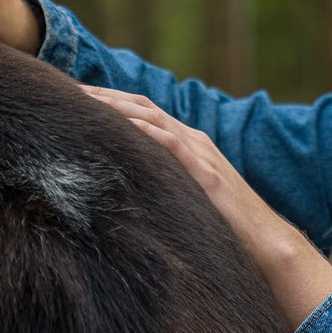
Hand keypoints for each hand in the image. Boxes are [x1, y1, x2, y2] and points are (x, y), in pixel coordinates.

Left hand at [81, 85, 331, 328]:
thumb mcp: (186, 196)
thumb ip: (161, 184)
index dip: (109, 102)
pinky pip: (171, 143)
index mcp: (187, 144)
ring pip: (152, 116)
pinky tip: (120, 124)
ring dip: (116, 105)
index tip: (75, 98)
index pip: (142, 113)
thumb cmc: (224, 226)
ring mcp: (200, 153)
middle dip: (104, 95)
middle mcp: (192, 140)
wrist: (266, 243)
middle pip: (141, 106)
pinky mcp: (205, 172)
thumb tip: (121, 188)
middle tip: (65, 89)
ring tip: (83, 99)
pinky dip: (144, 130)